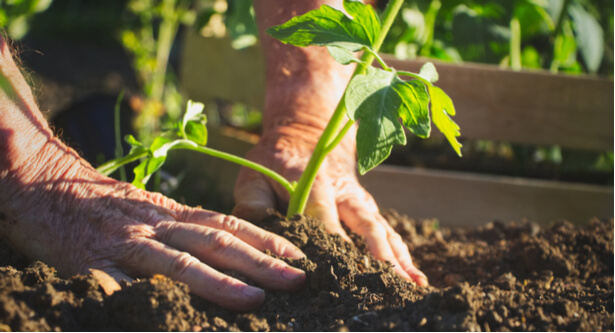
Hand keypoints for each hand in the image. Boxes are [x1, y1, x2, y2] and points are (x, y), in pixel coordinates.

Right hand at [0, 144, 304, 310]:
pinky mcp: (93, 262)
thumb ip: (184, 229)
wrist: (47, 185)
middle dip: (260, 263)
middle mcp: (158, 225)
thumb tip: (230, 253)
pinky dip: (141, 298)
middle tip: (298, 280)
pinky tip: (166, 316)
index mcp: (173, 213)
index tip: (300, 257)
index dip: (267, 241)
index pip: (229, 225)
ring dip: (219, 282)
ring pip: (179, 263)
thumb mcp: (152, 210)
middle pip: (216, 243)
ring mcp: (128, 244)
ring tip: (255, 299)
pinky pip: (118, 284)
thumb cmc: (107, 205)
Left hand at [233, 124, 427, 286]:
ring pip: (383, 230)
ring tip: (412, 283)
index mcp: (315, 183)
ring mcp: (360, 201)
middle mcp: (345, 192)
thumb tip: (259, 236)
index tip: (339, 269)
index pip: (324, 217)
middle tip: (389, 281)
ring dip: (398, 257)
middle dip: (378, 254)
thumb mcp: (254, 175)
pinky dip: (401, 254)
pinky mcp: (367, 208)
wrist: (306, 136)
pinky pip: (387, 232)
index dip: (332, 242)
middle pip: (365, 225)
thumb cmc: (275, 162)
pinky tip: (413, 276)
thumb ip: (253, 205)